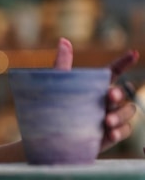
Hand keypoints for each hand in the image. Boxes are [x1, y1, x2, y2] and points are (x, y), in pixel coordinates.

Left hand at [53, 37, 139, 152]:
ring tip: (106, 121)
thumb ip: (62, 65)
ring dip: (121, 115)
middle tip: (109, 95)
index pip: (113, 72)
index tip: (133, 54)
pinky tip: (111, 134)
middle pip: (122, 93)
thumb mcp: (55, 88)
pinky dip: (120, 132)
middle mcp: (105, 101)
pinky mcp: (109, 135)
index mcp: (95, 87)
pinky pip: (124, 131)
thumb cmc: (51, 110)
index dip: (124, 62)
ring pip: (128, 111)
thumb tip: (63, 40)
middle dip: (118, 93)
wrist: (46, 139)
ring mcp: (109, 118)